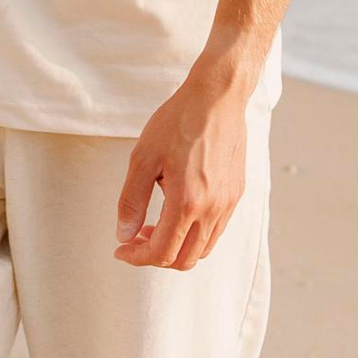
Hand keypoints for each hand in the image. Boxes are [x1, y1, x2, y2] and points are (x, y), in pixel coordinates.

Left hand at [114, 65, 249, 271]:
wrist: (217, 97)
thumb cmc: (178, 122)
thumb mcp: (142, 159)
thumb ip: (132, 201)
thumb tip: (124, 235)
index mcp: (187, 203)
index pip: (162, 253)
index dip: (137, 257)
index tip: (121, 249)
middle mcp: (213, 209)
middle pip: (184, 260)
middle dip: (155, 256)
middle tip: (135, 238)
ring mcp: (228, 203)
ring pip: (203, 249)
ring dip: (176, 247)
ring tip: (155, 226)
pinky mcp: (236, 194)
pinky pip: (216, 231)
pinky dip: (194, 235)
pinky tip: (178, 212)